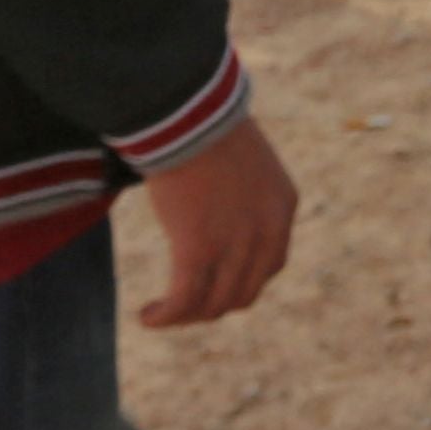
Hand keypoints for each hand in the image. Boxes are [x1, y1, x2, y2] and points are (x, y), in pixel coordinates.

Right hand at [136, 112, 298, 329]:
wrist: (189, 113)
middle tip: (184, 303)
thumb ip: (240, 191)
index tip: (213, 281)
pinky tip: (148, 316)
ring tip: (161, 314)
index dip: (241, 281)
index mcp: (282, 207)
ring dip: (187, 315)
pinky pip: (184, 301)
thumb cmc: (205, 124)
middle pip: (243, 292)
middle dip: (213, 304)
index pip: (271, 265)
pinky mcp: (198, 250)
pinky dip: (166, 316)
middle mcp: (266, 232)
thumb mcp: (241, 159)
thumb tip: (217, 206)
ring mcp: (235, 244)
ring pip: (214, 304)